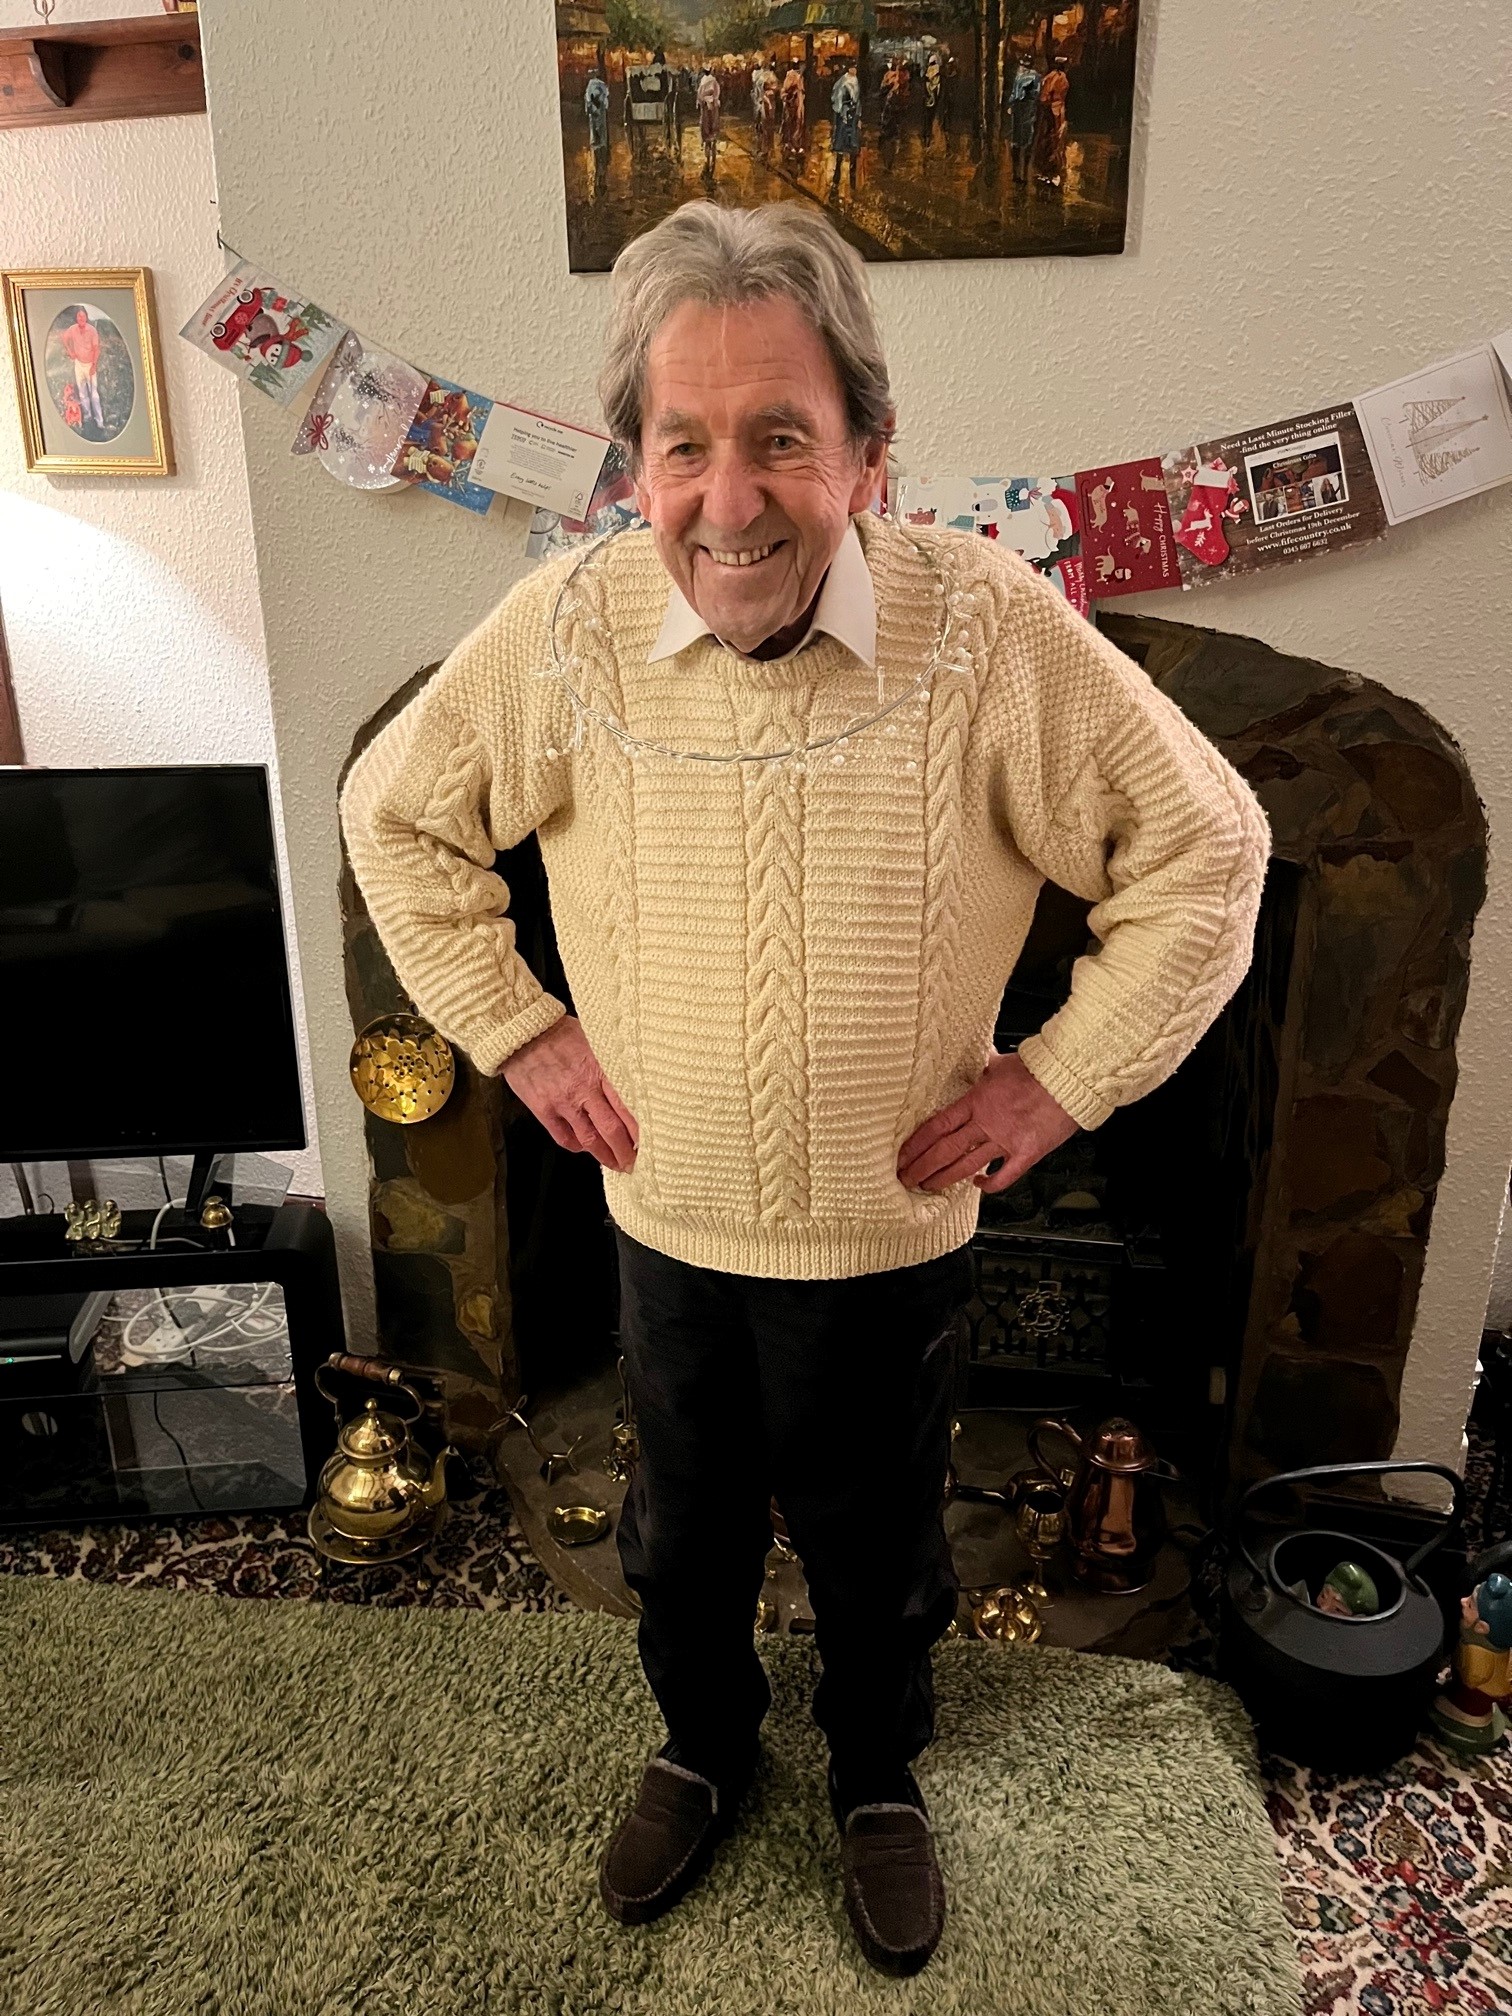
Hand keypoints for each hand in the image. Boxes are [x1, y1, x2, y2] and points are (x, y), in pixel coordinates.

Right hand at [499, 1013, 638, 1173]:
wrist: (521, 1032)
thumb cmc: (559, 1032)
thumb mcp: (594, 1040)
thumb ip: (611, 1063)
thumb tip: (632, 1080)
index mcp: (601, 1070)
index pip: (627, 1107)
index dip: (640, 1129)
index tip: (651, 1140)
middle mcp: (584, 1089)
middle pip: (612, 1129)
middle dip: (626, 1151)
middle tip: (636, 1162)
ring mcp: (563, 1101)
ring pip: (590, 1139)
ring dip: (606, 1156)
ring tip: (617, 1164)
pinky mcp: (543, 1109)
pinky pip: (564, 1137)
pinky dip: (578, 1147)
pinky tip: (585, 1148)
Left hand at [896, 1049, 1078, 1194]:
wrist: (1071, 1078)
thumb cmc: (1040, 1068)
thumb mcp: (1001, 1062)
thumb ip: (983, 1064)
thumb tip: (975, 1054)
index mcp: (977, 1100)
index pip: (937, 1126)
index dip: (916, 1144)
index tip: (902, 1156)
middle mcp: (987, 1122)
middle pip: (945, 1150)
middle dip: (922, 1167)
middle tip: (906, 1179)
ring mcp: (1006, 1140)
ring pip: (967, 1165)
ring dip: (945, 1178)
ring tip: (928, 1186)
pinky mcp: (1027, 1153)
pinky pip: (1004, 1175)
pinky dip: (989, 1184)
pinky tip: (978, 1186)